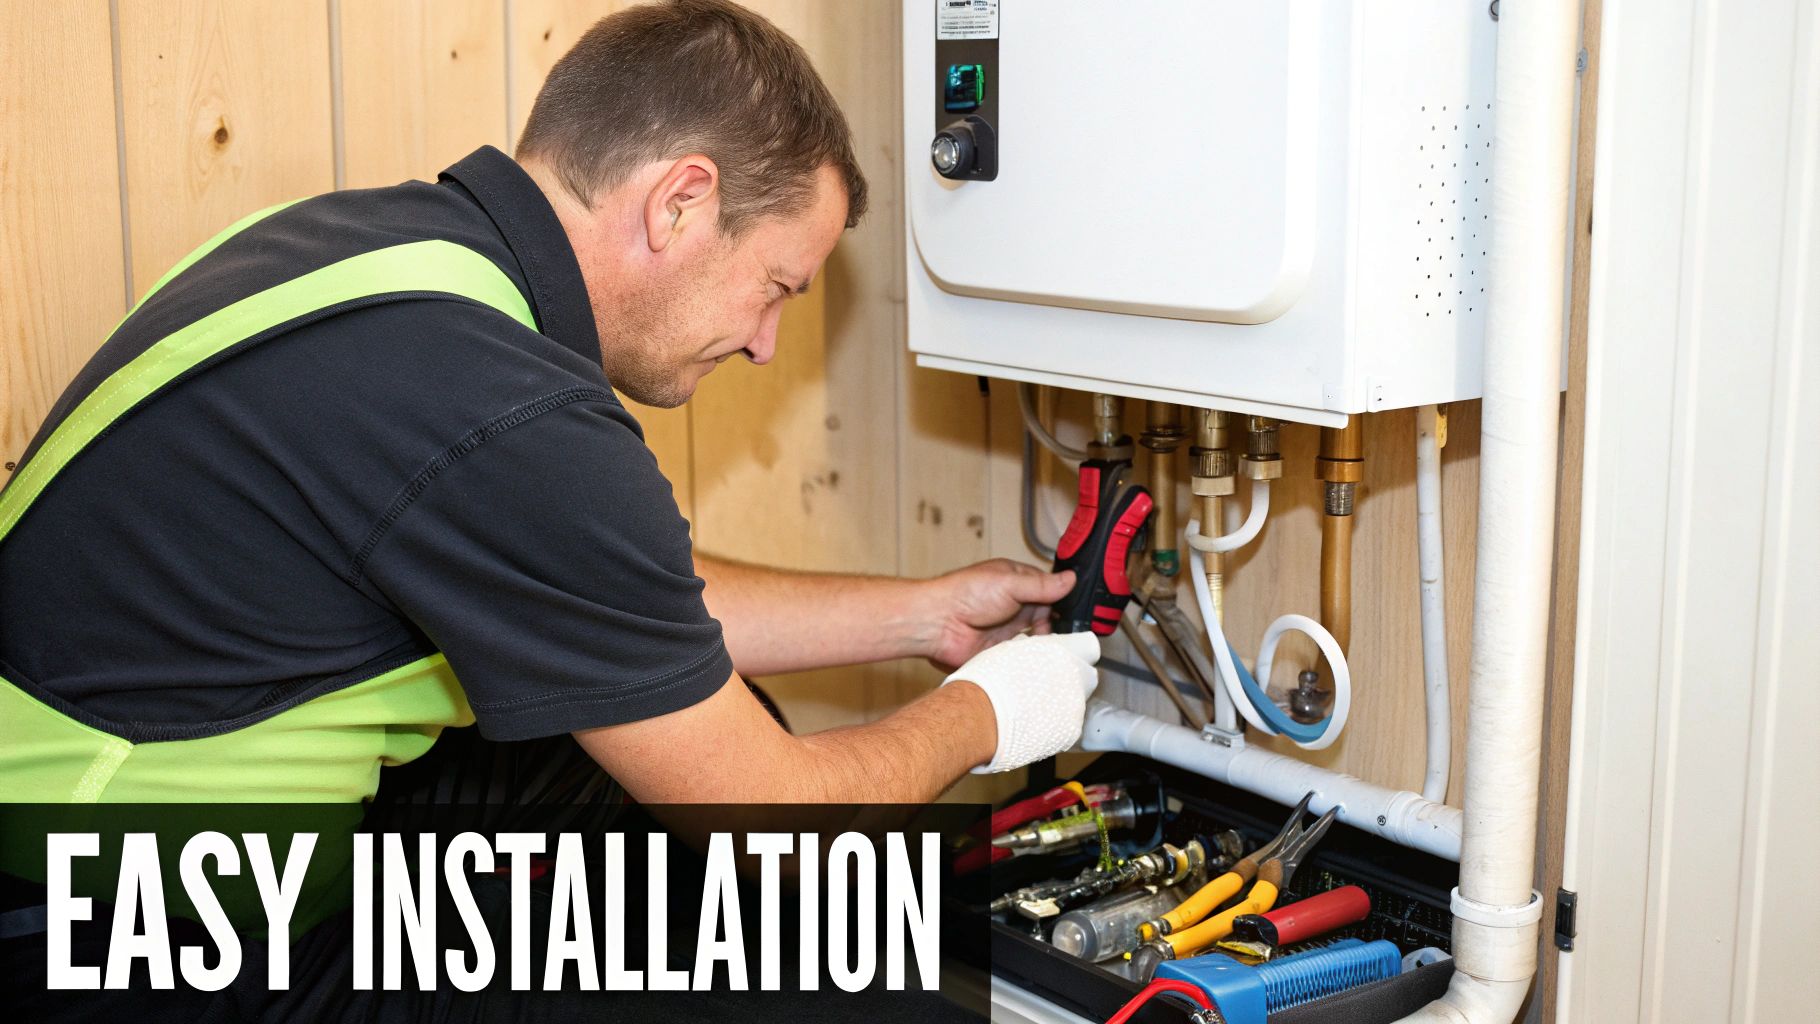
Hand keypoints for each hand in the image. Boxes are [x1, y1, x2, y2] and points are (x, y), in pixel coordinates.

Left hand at [918, 559, 1076, 670]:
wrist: (938, 624)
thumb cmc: (966, 594)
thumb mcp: (1010, 583)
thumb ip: (1042, 585)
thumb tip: (1070, 579)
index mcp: (1015, 581)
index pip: (1047, 589)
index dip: (1061, 600)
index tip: (1074, 612)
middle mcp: (1012, 605)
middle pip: (1046, 616)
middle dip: (1056, 625)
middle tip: (1065, 634)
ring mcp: (1006, 628)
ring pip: (1036, 638)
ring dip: (1044, 643)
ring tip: (1055, 648)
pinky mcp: (999, 650)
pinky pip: (1021, 656)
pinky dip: (1031, 658)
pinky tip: (1039, 659)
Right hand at [943, 632, 1101, 772]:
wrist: (980, 716)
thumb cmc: (987, 683)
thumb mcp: (1011, 651)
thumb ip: (1033, 652)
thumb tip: (1033, 652)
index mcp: (1061, 651)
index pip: (1086, 647)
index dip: (1075, 654)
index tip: (1067, 659)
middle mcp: (1075, 678)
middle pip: (1085, 677)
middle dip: (1070, 681)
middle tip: (1046, 687)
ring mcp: (1075, 707)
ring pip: (1076, 703)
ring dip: (1061, 704)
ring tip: (1033, 708)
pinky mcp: (1070, 732)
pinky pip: (1068, 727)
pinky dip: (1055, 726)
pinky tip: (1033, 725)